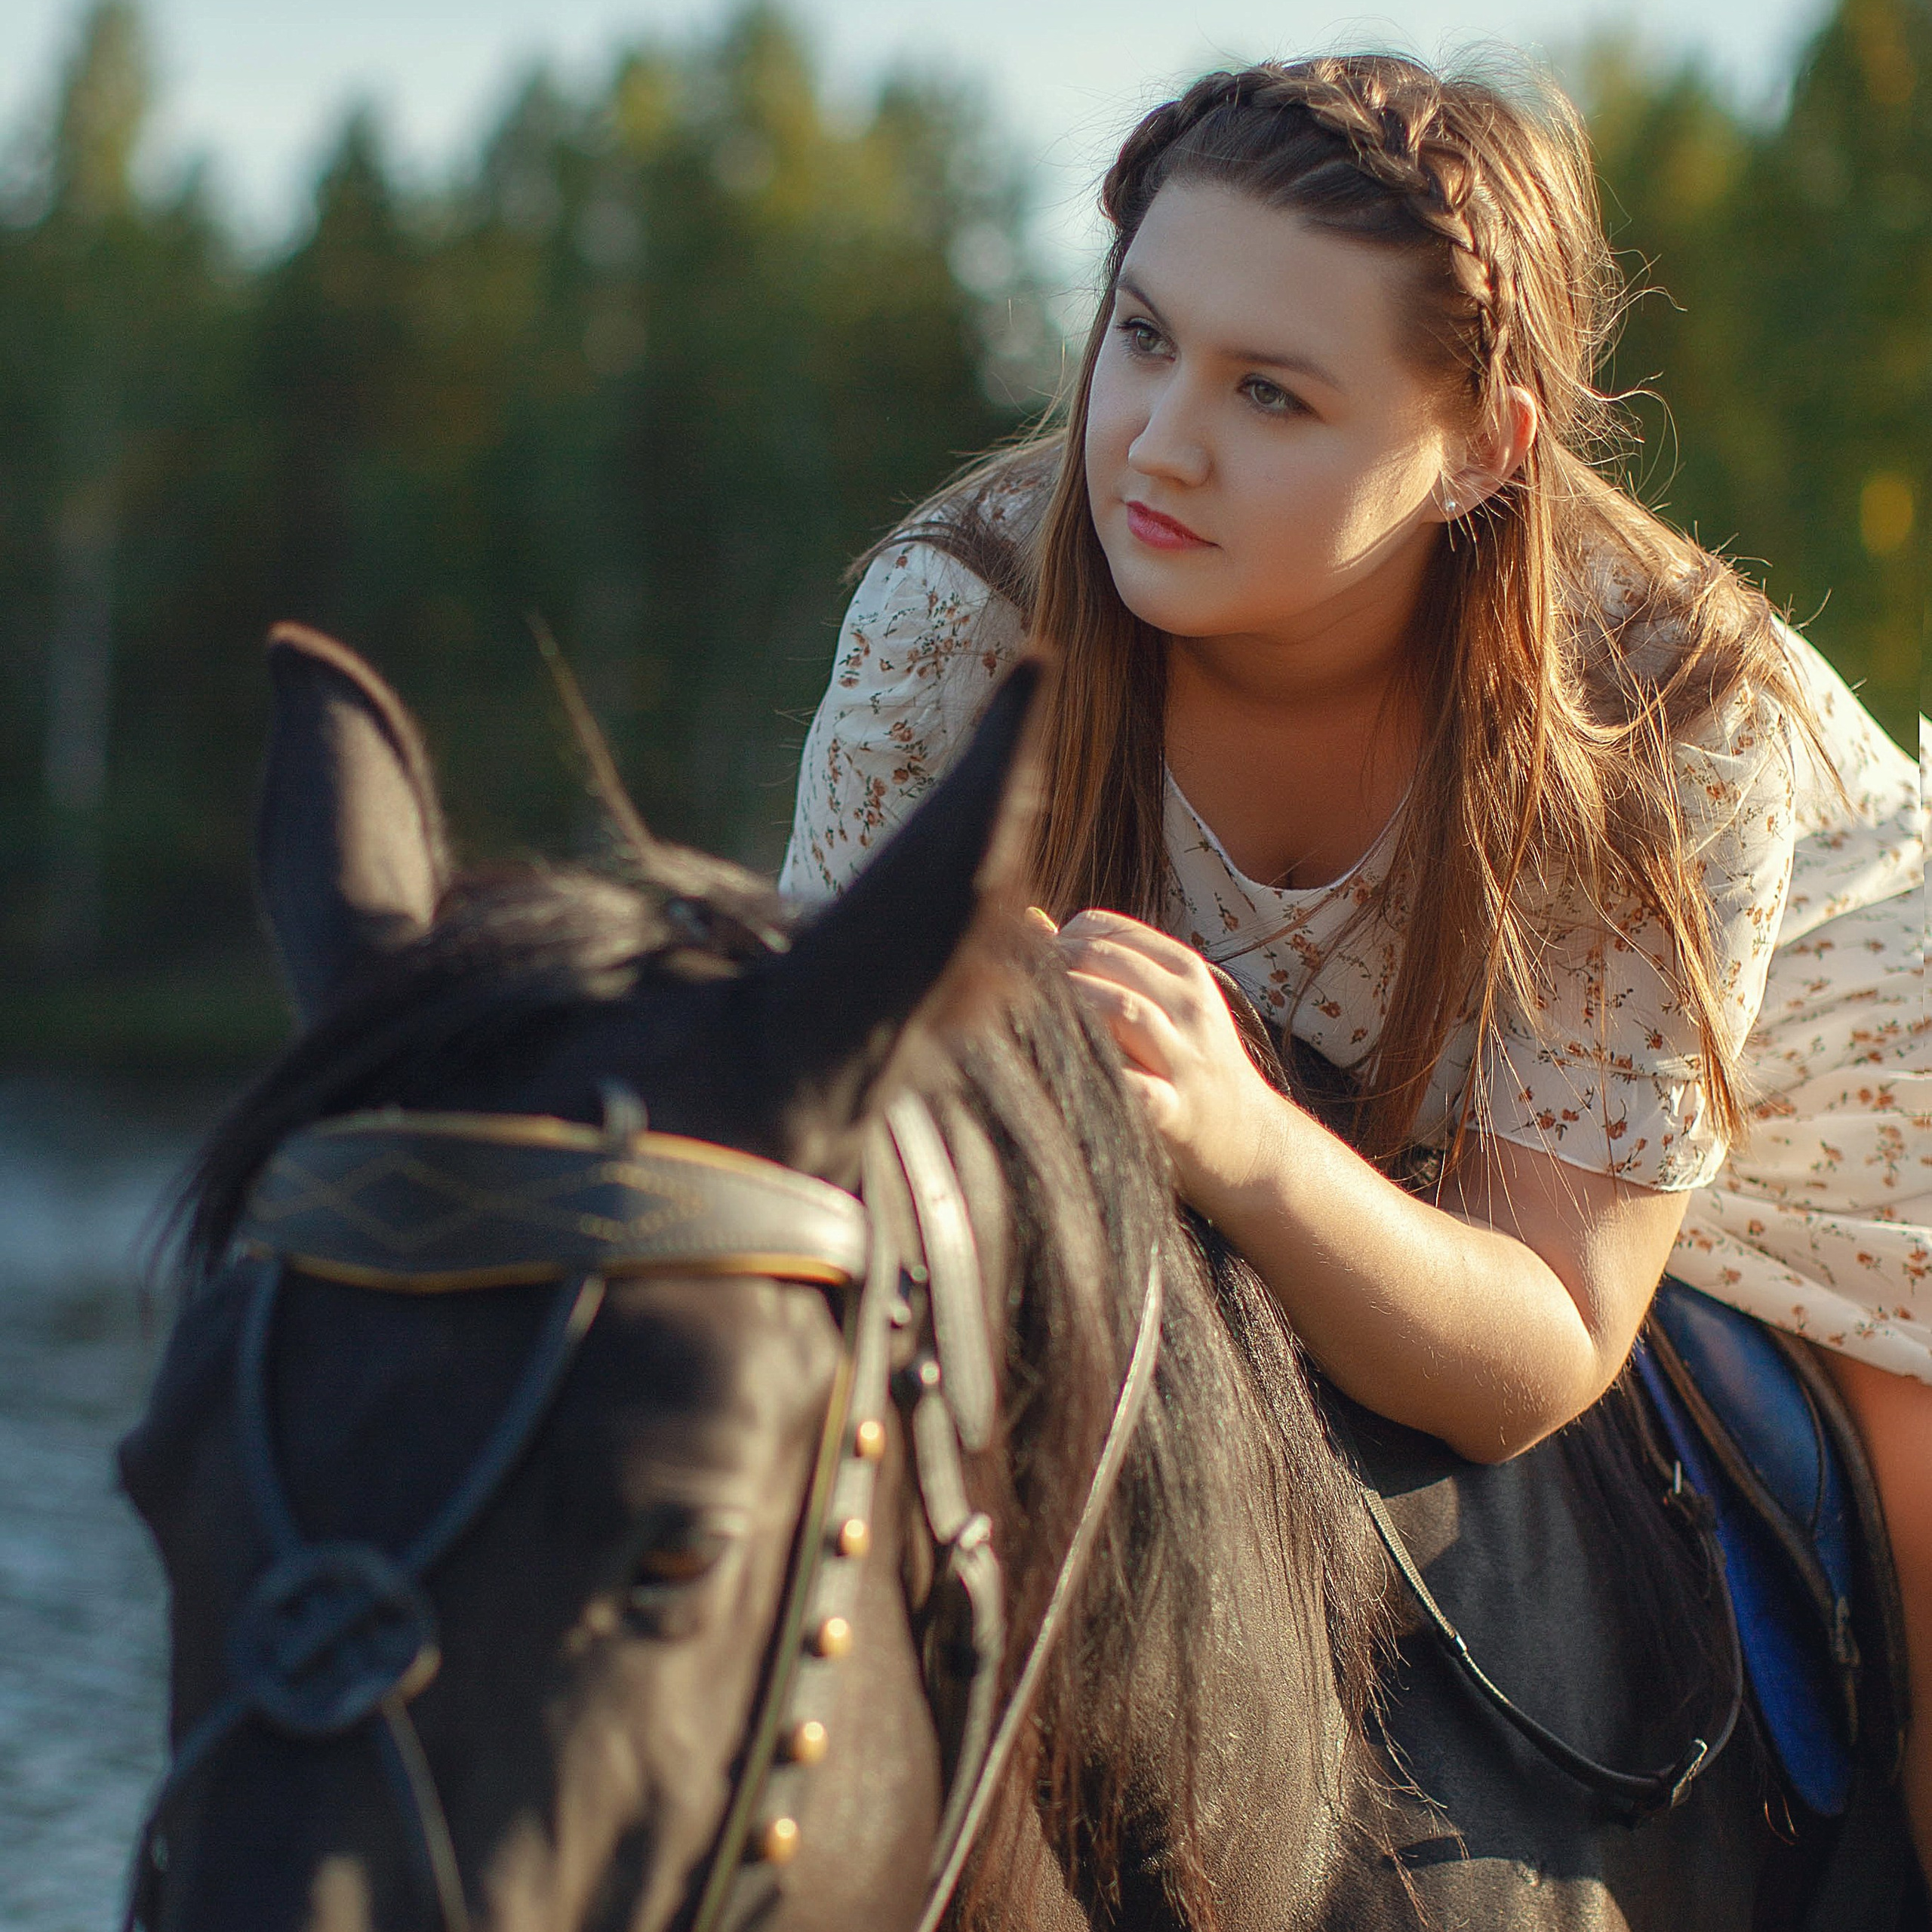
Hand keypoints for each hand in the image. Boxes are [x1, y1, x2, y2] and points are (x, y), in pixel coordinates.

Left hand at [1036, 906, 1285, 1210]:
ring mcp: (1186, 1057)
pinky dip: (1099, 1073)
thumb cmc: (1187, 1060)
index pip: (1109, 930)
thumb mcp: (1164, 1001)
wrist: (1248, 1136)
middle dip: (1054, 969)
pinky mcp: (1178, 1109)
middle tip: (1023, 989)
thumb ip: (1104, 963)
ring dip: (1070, 1008)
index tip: (1038, 964)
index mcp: (1186, 971)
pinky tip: (1066, 1069)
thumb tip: (1032, 923)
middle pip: (1107, 963)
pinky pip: (1134, 1084)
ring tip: (1037, 1019)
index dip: (1060, 940)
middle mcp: (1190, 1006)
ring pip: (1121, 1009)